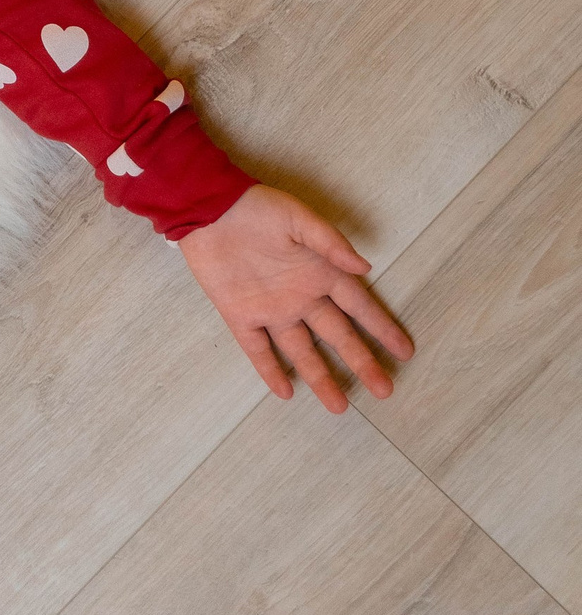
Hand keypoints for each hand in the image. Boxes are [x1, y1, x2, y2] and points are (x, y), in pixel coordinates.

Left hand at [176, 184, 414, 412]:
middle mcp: (300, 297)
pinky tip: (286, 392)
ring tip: (339, 406)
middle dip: (361, 362)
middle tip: (384, 391)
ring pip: (301, 350)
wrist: (209, 208)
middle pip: (337, 336)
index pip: (359, 307)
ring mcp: (271, 309)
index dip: (382, 328)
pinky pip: (257, 349)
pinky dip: (270, 370)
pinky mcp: (240, 315)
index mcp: (319, 272)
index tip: (405, 352)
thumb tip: (365, 266)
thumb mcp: (299, 218)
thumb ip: (331, 243)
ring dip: (320, 377)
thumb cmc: (258, 208)